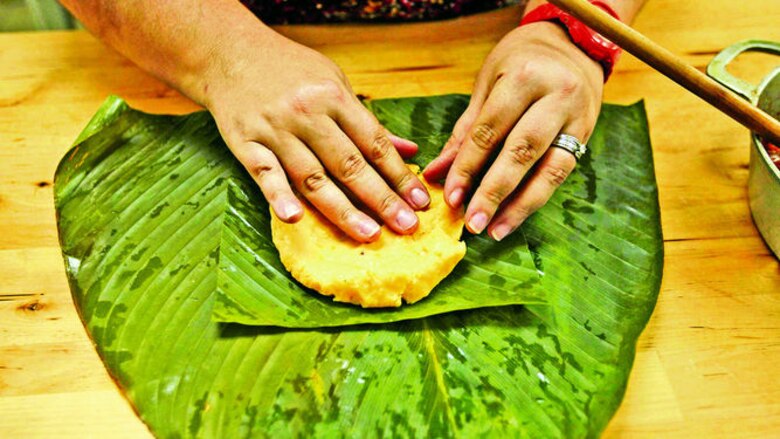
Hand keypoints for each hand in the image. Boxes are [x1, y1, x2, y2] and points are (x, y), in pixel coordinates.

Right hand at [203, 34, 428, 241]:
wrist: (229, 53)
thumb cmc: (289, 70)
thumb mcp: (334, 82)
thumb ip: (369, 123)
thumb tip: (410, 151)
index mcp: (334, 97)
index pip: (373, 143)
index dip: (399, 175)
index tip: (420, 201)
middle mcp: (307, 114)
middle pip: (349, 165)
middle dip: (382, 198)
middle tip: (407, 227)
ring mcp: (275, 130)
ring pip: (312, 177)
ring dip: (343, 209)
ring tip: (369, 234)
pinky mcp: (245, 144)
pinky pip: (265, 174)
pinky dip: (279, 196)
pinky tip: (295, 218)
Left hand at [423, 22, 603, 240]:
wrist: (573, 43)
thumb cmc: (520, 61)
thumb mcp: (488, 84)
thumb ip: (465, 131)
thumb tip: (435, 173)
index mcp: (524, 78)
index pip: (489, 130)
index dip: (467, 167)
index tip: (450, 197)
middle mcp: (555, 97)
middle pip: (521, 152)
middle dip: (493, 192)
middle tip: (472, 222)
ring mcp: (576, 118)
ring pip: (548, 170)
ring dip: (519, 206)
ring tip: (494, 230)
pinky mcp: (586, 135)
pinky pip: (560, 173)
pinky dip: (535, 199)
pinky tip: (514, 217)